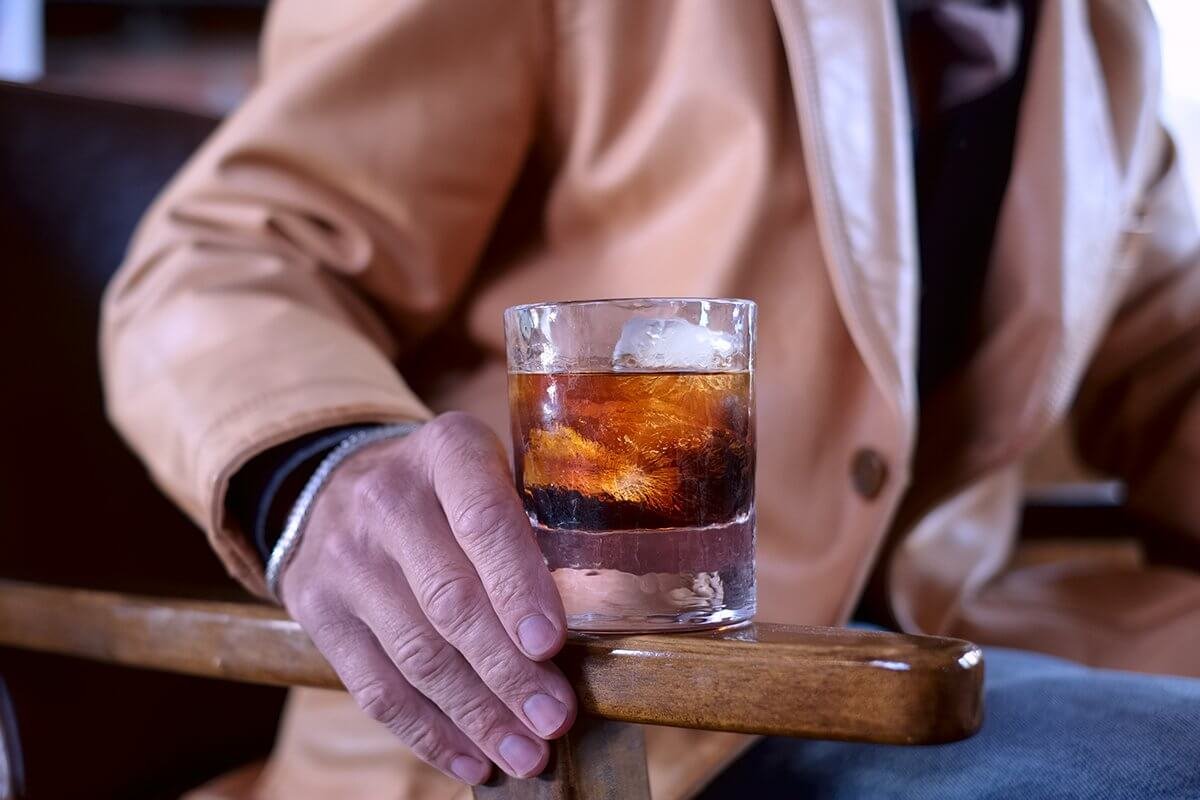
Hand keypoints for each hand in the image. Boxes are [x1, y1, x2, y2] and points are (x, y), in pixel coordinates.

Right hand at [278, 412, 574, 784]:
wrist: (332, 483)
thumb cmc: (447, 487)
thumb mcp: (488, 470)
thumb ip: (532, 522)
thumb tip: (602, 616)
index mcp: (446, 451)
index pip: (484, 521)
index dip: (518, 586)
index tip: (551, 644)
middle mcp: (386, 499)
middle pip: (451, 601)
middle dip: (508, 671)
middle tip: (555, 719)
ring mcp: (345, 558)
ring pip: (416, 654)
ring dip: (477, 715)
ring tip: (527, 753)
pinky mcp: (318, 611)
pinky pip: (375, 686)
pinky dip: (428, 732)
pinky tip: (472, 760)